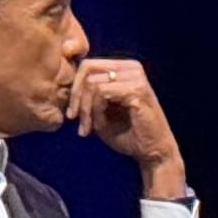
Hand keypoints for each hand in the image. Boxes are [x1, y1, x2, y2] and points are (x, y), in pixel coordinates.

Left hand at [72, 58, 187, 198]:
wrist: (152, 152)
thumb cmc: (128, 134)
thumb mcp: (101, 112)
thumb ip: (87, 96)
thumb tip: (65, 85)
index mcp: (125, 69)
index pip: (89, 65)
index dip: (75, 88)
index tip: (72, 114)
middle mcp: (132, 68)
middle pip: (88, 69)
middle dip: (76, 96)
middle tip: (74, 119)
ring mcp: (136, 77)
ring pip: (93, 82)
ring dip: (84, 108)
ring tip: (87, 128)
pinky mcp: (137, 90)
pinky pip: (102, 93)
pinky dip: (95, 111)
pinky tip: (96, 128)